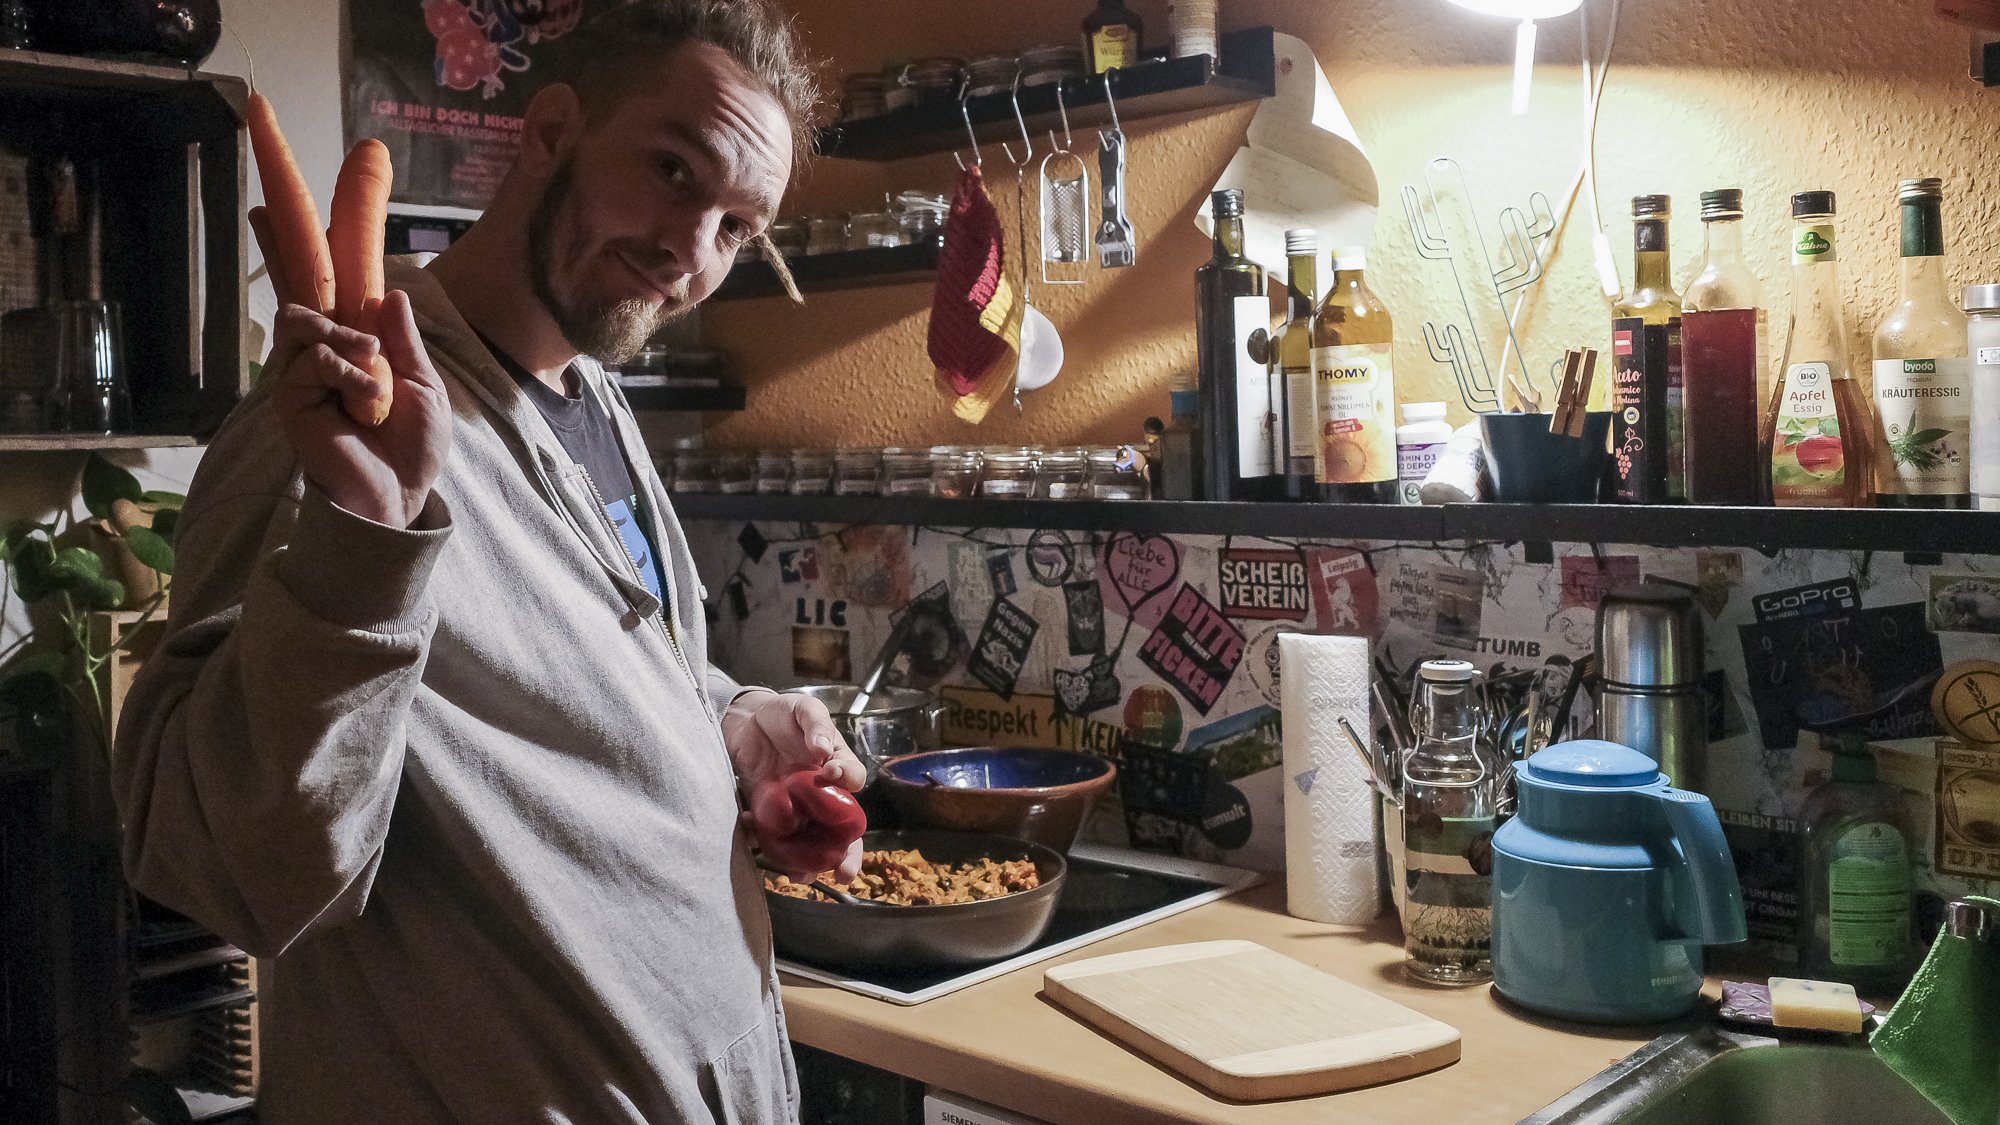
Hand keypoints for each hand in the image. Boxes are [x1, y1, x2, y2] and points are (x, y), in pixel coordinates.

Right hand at [263, 291, 451, 527]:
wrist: (401, 491)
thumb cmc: (414, 444)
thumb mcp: (422, 384)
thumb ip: (404, 341)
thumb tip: (392, 295)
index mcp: (349, 356)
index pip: (328, 308)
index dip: (334, 288)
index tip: (349, 280)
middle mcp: (319, 364)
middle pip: (301, 311)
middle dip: (337, 314)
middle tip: (372, 343)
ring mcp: (302, 381)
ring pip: (300, 327)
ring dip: (343, 337)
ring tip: (373, 361)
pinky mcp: (292, 401)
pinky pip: (309, 363)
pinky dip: (344, 370)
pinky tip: (370, 394)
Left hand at [722, 691, 866, 881]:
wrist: (745, 722)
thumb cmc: (784, 714)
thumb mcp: (804, 709)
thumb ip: (815, 724)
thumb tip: (823, 749)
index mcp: (836, 766)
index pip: (852, 779)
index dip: (847, 780)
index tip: (832, 774)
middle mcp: (820, 793)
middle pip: (840, 828)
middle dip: (846, 854)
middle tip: (844, 873)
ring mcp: (794, 807)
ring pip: (808, 841)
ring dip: (807, 863)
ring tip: (801, 876)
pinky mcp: (768, 813)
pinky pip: (771, 834)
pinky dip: (762, 841)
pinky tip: (752, 832)